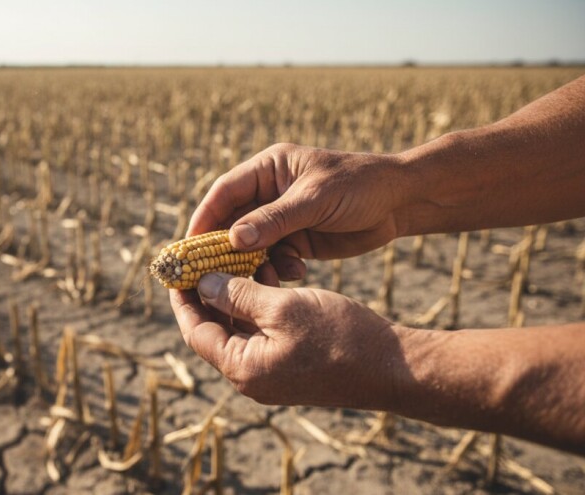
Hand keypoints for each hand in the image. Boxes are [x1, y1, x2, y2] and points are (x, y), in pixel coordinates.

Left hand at [170, 272, 404, 408]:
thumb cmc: (340, 336)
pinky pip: (262, 334)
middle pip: (214, 331)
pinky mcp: (290, 366)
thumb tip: (203, 284)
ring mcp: (271, 374)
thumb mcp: (283, 307)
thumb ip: (238, 295)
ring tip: (241, 260)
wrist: (394, 366)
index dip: (183, 299)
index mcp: (243, 368)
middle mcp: (251, 377)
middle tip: (202, 258)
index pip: (196, 331)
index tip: (176, 270)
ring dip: (237, 295)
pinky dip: (259, 306)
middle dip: (208, 293)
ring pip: (239, 329)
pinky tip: (267, 277)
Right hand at [188, 143, 405, 279]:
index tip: (189, 246)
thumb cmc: (360, 186)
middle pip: (231, 221)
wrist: (401, 202)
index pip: (224, 193)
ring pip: (251, 245)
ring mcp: (281, 218)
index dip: (204, 219)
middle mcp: (269, 193)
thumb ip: (274, 220)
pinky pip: (273, 258)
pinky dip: (277, 269)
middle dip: (223, 249)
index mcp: (268, 169)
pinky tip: (295, 272)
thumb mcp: (316, 200)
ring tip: (262, 278)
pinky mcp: (297, 240)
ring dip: (253, 264)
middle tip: (211, 275)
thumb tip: (231, 239)